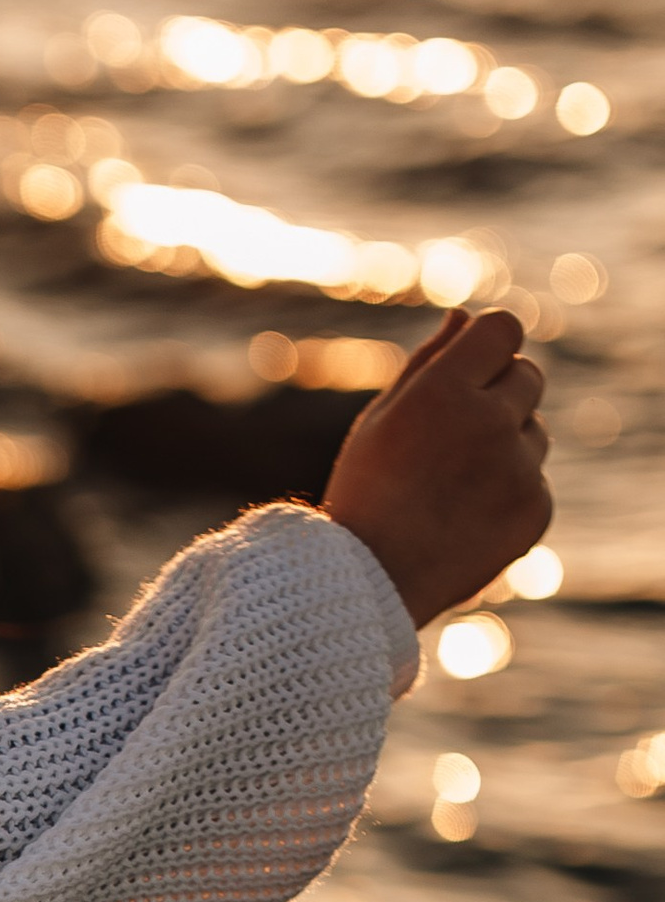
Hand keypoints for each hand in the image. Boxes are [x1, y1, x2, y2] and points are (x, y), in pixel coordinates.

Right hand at [322, 307, 550, 626]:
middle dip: (499, 394)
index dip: (490, 343)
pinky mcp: (536, 509)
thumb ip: (426, 363)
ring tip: (454, 485)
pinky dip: (510, 493)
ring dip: (506, 445)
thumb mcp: (380, 420)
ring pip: (534, 431)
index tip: (475, 364)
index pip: (503, 330)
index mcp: (444, 391)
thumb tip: (463, 316)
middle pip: (527, 376)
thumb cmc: (365, 495)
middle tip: (454, 435)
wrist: (369, 585)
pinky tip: (467, 517)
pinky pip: (535, 480)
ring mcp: (518, 470)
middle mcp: (488, 424)